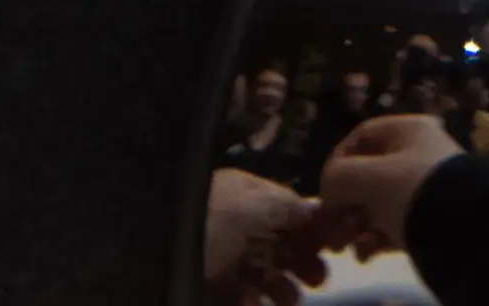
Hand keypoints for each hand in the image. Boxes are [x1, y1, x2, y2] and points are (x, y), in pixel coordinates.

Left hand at [202, 165, 330, 294]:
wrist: (155, 260)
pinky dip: (251, 301)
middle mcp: (236, 223)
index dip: (310, 226)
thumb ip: (285, 207)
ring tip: (288, 300)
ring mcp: (223, 258)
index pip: (286, 207)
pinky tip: (252, 303)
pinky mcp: (213, 287)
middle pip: (278, 242)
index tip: (333, 246)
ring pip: (263, 273)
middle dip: (301, 261)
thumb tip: (316, 210)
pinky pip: (241, 294)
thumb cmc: (207, 224)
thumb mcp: (247, 206)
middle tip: (317, 280)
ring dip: (281, 287)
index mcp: (245, 194)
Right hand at [319, 114, 463, 255]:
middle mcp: (417, 154)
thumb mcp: (370, 178)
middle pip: (368, 174)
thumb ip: (339, 177)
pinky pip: (393, 225)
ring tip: (345, 247)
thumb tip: (329, 190)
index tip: (324, 193)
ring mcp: (424, 188)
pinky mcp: (429, 220)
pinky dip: (374, 240)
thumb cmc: (414, 191)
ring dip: (355, 225)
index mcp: (407, 130)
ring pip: (378, 204)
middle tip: (330, 231)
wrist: (464, 230)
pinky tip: (364, 255)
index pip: (360, 137)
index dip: (337, 163)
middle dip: (344, 203)